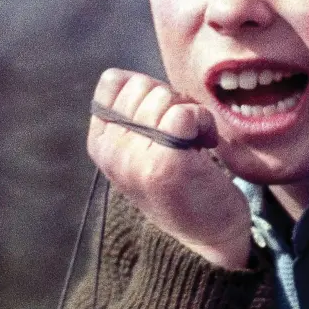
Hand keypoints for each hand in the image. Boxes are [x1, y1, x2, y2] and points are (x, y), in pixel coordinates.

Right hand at [87, 68, 251, 269]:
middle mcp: (110, 152)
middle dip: (171, 100)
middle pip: (141, 86)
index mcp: (100, 142)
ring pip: (164, 98)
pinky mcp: (165, 165)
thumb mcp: (143, 146)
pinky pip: (184, 114)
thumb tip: (121, 74)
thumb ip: (132, 111)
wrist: (207, 235)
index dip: (148, 90)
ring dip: (191, 113)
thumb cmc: (181, 180)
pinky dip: (203, 123)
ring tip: (195, 142)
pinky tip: (206, 145)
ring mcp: (135, 159)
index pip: (113, 81)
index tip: (162, 119)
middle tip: (183, 133)